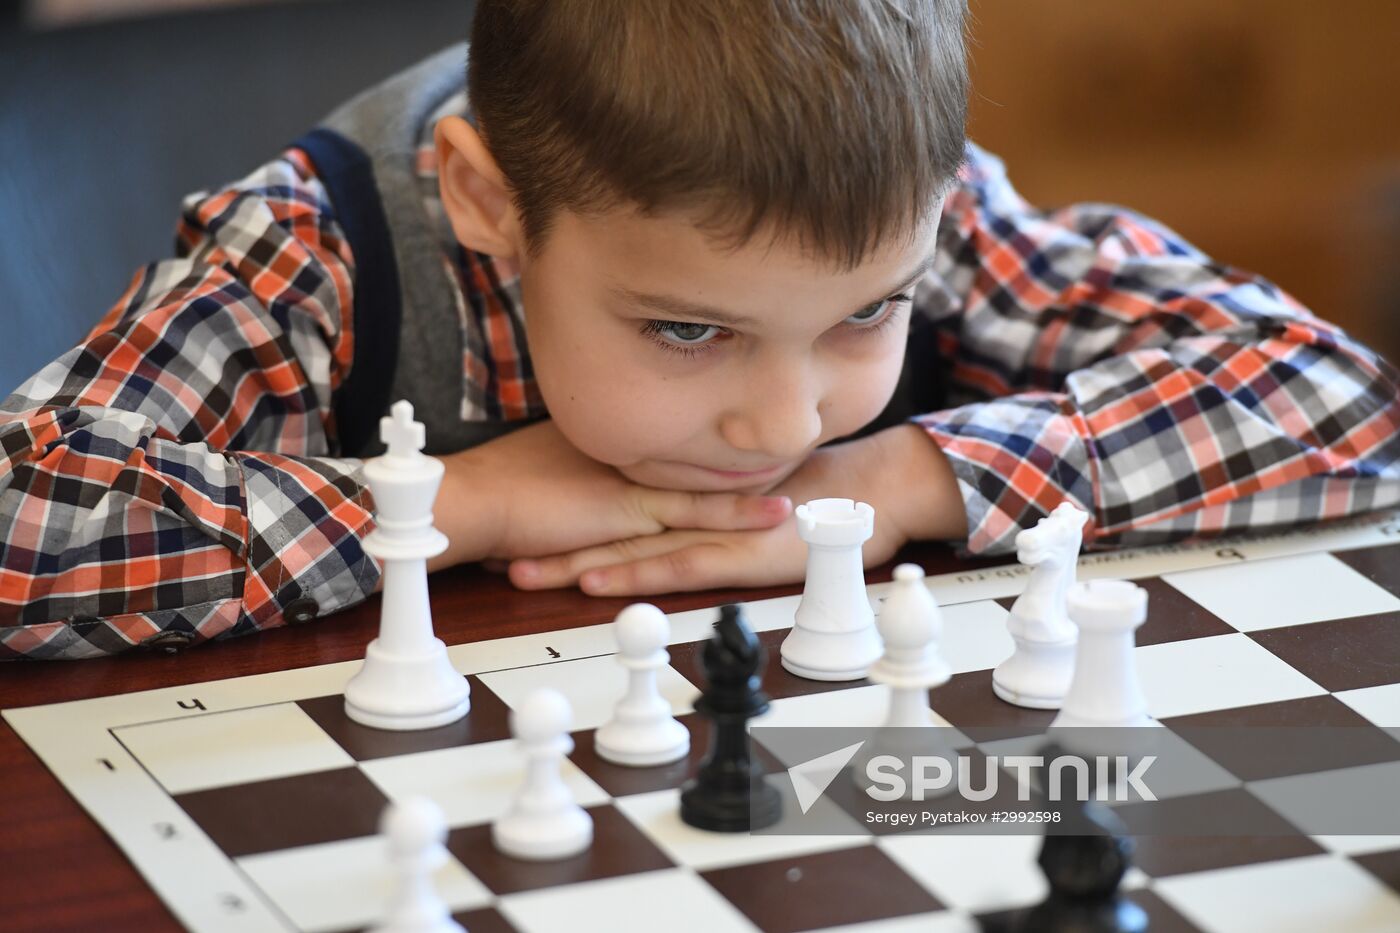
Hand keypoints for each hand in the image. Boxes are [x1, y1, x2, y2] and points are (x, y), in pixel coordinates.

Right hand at [426, 418, 791, 572]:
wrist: (471, 501)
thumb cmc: (495, 486)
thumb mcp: (546, 465)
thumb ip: (575, 465)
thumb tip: (582, 471)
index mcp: (614, 439)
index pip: (675, 435)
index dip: (715, 431)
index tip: (753, 424)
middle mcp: (632, 453)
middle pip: (702, 449)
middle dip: (752, 445)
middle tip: (806, 435)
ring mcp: (635, 480)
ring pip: (710, 478)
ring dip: (759, 474)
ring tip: (809, 466)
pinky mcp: (633, 513)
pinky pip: (695, 515)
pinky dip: (736, 512)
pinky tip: (774, 510)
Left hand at [507, 423, 966, 594]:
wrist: (870, 488)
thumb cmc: (810, 494)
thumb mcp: (742, 495)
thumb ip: (702, 499)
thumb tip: (664, 505)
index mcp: (686, 495)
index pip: (613, 506)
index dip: (563, 516)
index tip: (516, 524)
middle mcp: (688, 509)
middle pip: (606, 527)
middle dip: (550, 541)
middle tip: (496, 550)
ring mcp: (710, 530)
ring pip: (628, 548)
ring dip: (575, 561)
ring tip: (523, 571)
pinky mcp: (736, 554)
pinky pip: (675, 566)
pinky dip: (633, 575)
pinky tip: (595, 582)